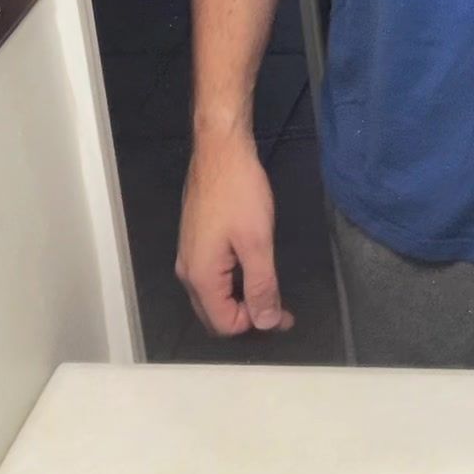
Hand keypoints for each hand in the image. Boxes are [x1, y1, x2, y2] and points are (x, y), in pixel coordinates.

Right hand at [176, 132, 293, 336]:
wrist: (220, 149)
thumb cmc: (239, 192)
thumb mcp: (257, 242)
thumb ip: (262, 285)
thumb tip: (266, 323)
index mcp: (200, 277)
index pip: (225, 324)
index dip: (256, 324)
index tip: (285, 314)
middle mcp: (188, 271)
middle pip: (216, 314)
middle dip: (249, 316)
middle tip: (282, 309)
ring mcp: (189, 254)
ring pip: (214, 295)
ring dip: (242, 299)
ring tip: (273, 290)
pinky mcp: (196, 240)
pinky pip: (213, 276)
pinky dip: (235, 282)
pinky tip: (253, 268)